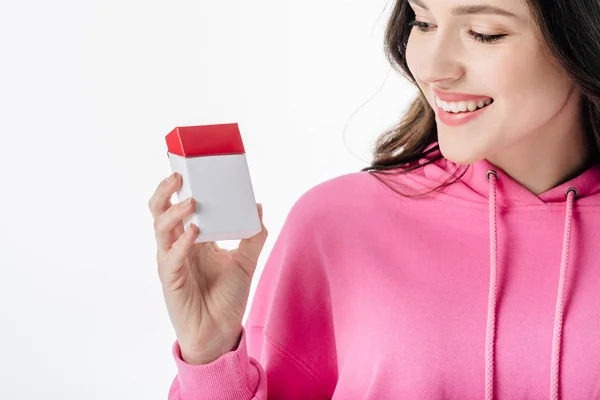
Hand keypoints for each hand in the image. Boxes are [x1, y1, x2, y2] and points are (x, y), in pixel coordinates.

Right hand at [148, 172, 267, 363]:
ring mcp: (172, 261)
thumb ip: (253, 235)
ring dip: (174, 213)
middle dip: (165, 192)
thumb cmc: (228, 296)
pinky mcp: (170, 280)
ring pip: (160, 229)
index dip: (179, 187)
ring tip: (192, 202)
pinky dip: (181, 242)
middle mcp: (179, 245)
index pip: (180, 205)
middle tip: (178, 175)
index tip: (186, 165)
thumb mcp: (246, 261)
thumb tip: (258, 205)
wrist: (221, 331)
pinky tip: (194, 232)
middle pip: (161, 211)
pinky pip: (171, 257)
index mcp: (193, 237)